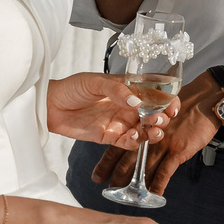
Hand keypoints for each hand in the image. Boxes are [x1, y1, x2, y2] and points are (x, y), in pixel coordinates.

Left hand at [46, 73, 176, 146]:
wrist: (50, 105)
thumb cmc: (71, 87)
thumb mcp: (94, 82)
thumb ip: (115, 90)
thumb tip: (135, 101)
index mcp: (127, 88)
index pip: (153, 93)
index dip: (166, 99)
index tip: (173, 105)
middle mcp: (127, 105)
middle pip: (152, 113)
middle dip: (161, 117)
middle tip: (161, 119)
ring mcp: (119, 121)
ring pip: (143, 129)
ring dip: (152, 131)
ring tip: (153, 130)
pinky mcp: (110, 136)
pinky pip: (128, 142)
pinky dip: (135, 141)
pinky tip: (136, 137)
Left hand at [93, 73, 221, 190]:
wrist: (205, 99)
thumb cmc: (184, 104)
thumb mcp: (161, 109)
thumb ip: (149, 124)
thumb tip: (140, 140)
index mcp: (140, 124)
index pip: (118, 145)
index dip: (106, 162)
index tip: (97, 177)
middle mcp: (148, 135)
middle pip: (127, 159)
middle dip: (117, 177)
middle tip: (109, 192)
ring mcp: (162, 143)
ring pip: (143, 166)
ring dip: (135, 184)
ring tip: (127, 198)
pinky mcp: (177, 150)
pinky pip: (165, 171)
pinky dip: (158, 184)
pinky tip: (154, 195)